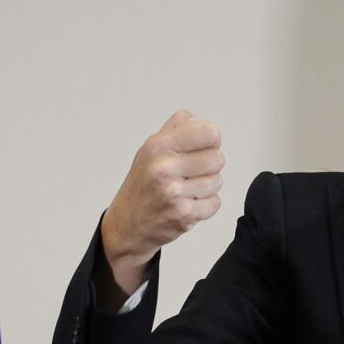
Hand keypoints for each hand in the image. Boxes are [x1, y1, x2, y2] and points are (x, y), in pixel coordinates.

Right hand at [100, 110, 223, 290]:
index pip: (209, 132)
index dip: (211, 140)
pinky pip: (215, 202)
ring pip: (217, 181)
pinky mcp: (184, 215)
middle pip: (218, 158)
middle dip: (209, 166)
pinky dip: (205, 205)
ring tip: (187, 189)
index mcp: (158, 146)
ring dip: (207, 186)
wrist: (126, 225)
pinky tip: (188, 203)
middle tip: (192, 173)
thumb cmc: (142, 185)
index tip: (202, 147)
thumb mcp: (149, 150)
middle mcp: (164, 168)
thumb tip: (193, 118)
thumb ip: (174, 130)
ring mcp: (174, 193)